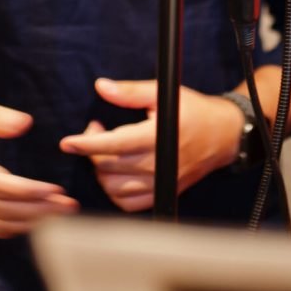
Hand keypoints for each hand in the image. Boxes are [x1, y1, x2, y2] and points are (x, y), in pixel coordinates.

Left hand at [58, 78, 243, 211]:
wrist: (223, 135)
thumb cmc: (193, 110)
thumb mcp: (163, 93)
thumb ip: (130, 92)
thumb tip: (101, 87)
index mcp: (159, 137)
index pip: (115, 144)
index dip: (87, 144)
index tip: (67, 142)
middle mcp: (160, 164)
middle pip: (110, 167)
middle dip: (92, 150)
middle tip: (95, 130)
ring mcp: (162, 182)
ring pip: (116, 188)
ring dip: (101, 172)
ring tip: (103, 151)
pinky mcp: (164, 193)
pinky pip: (130, 204)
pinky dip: (115, 193)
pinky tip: (113, 174)